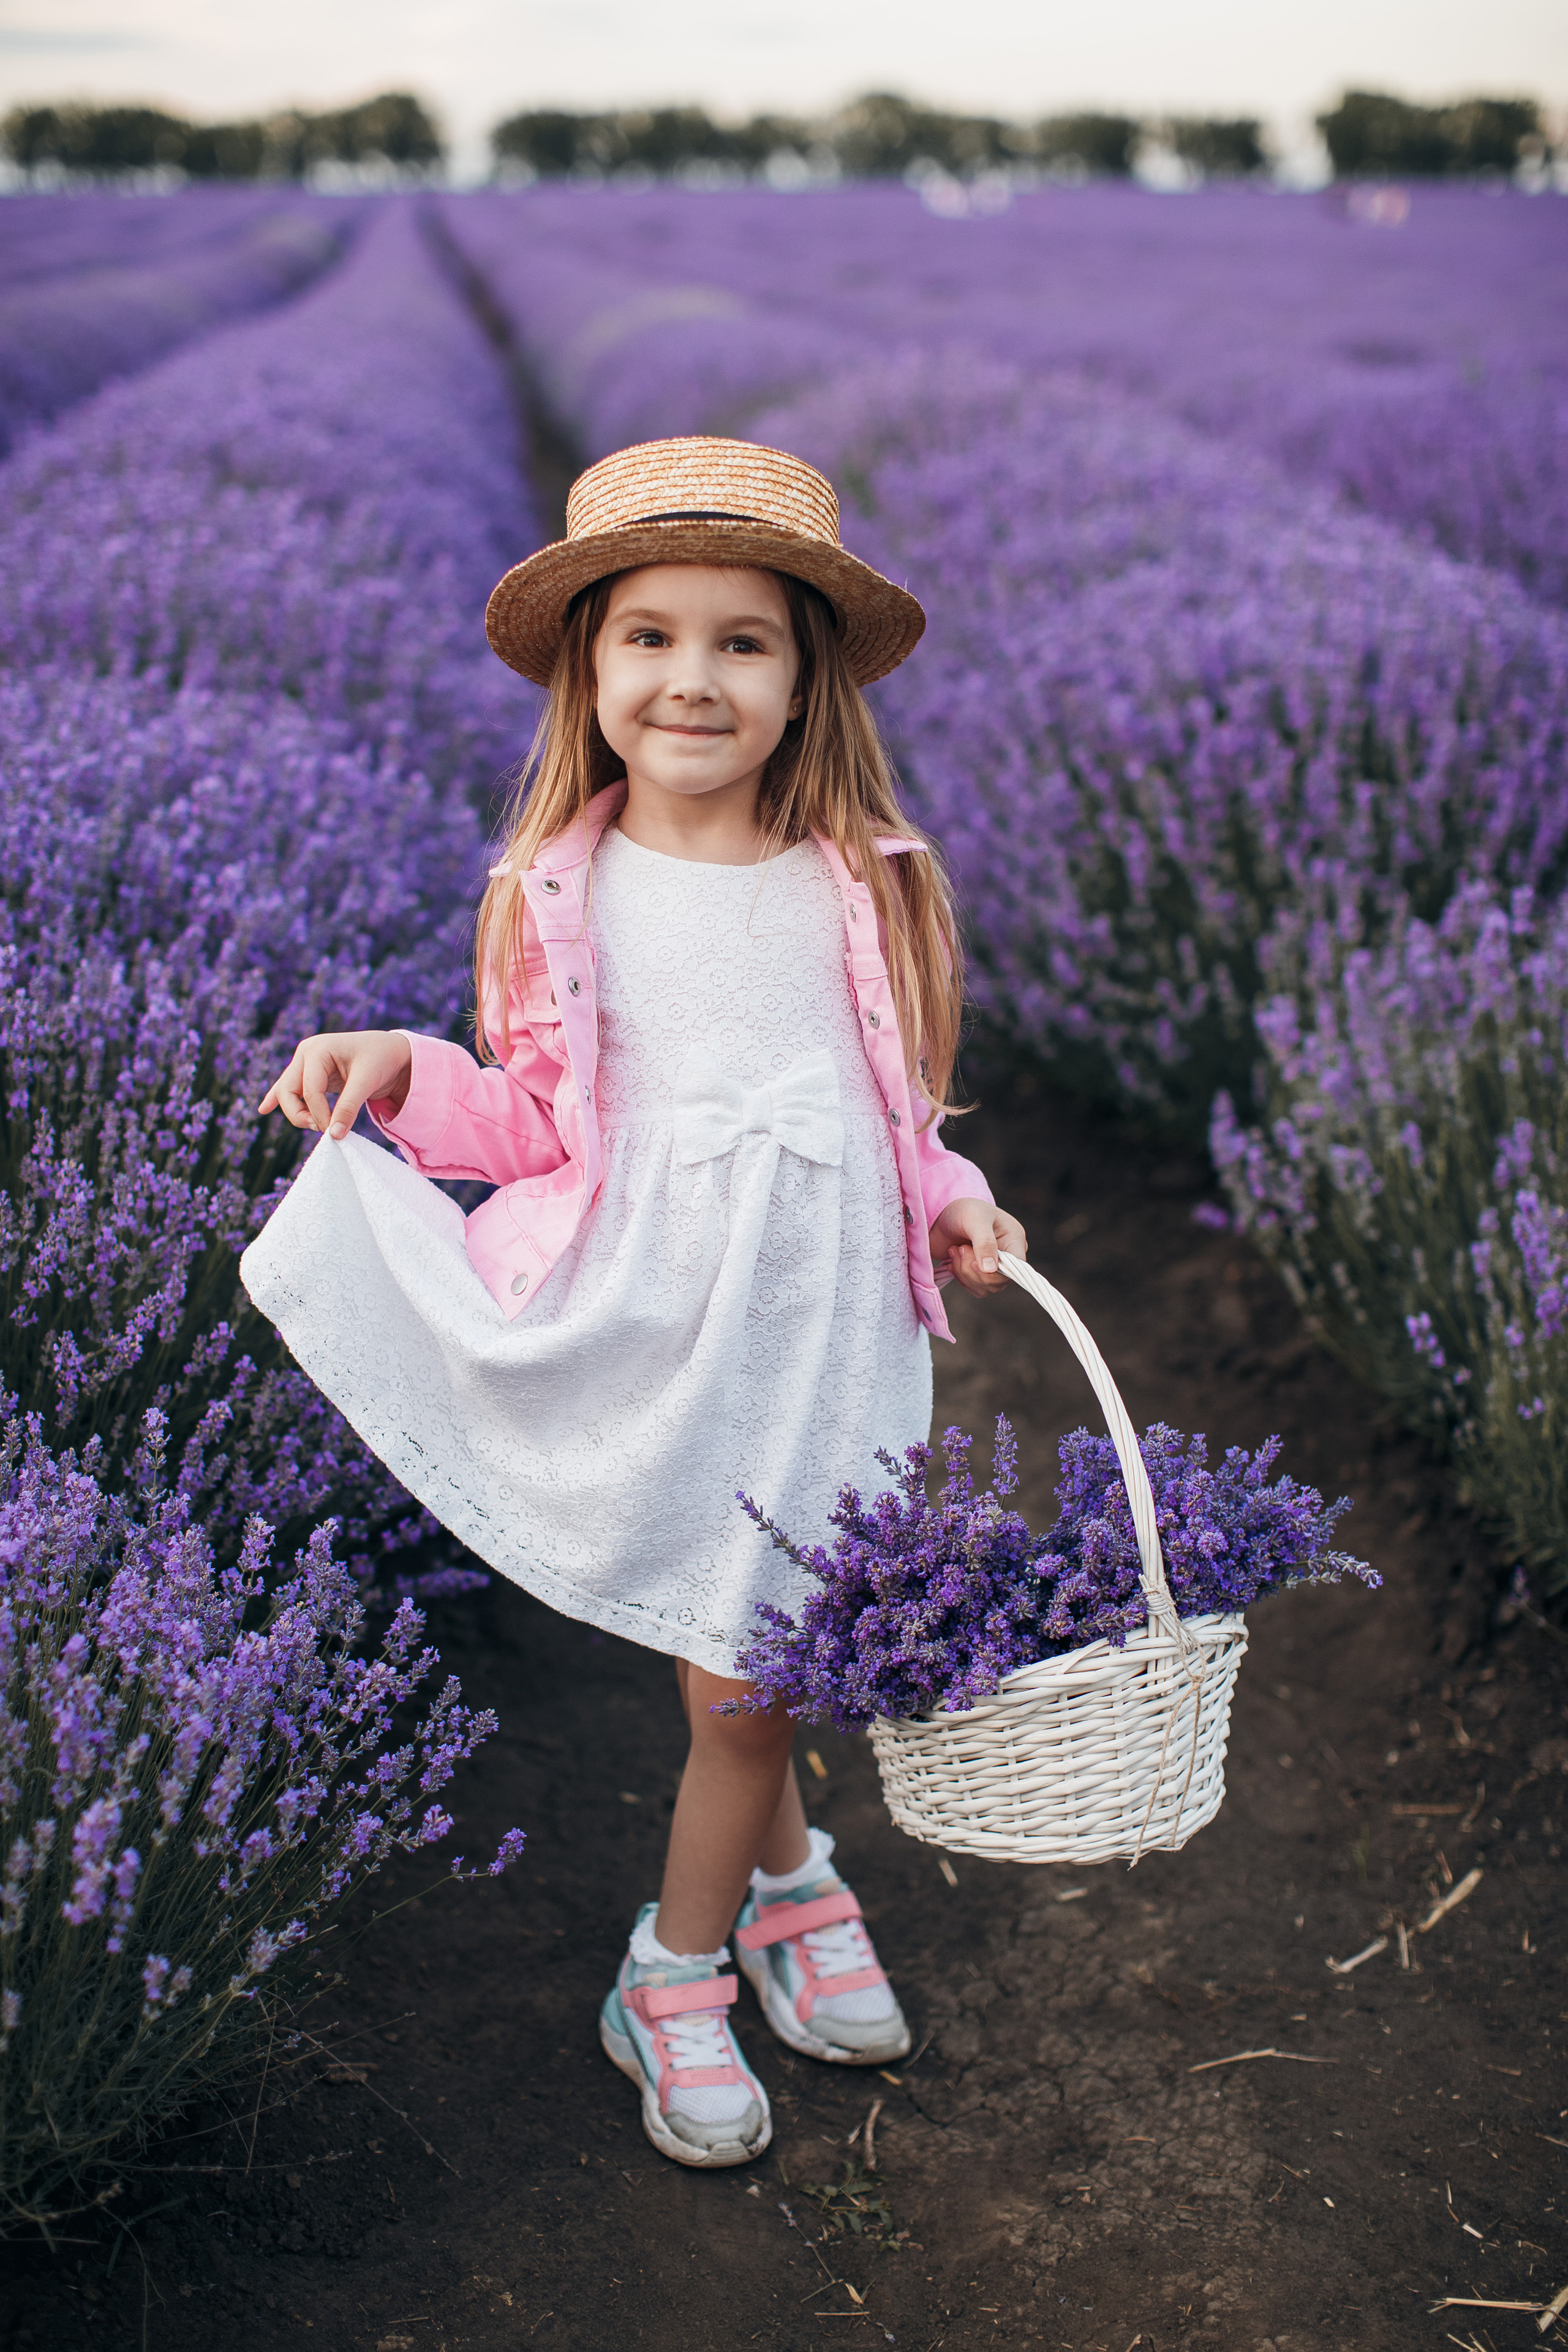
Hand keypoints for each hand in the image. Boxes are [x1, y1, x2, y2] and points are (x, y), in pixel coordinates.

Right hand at [258, 1030, 412, 1139]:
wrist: (392, 1051)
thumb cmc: (381, 1059)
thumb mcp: (367, 1081)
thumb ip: (349, 1108)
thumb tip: (334, 1136)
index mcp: (317, 1049)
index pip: (309, 1091)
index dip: (319, 1115)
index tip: (335, 1132)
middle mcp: (306, 1054)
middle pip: (288, 1091)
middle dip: (301, 1115)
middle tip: (323, 1130)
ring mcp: (306, 1063)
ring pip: (288, 1093)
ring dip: (298, 1113)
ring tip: (316, 1126)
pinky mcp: (310, 1074)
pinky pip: (290, 1089)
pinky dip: (277, 1099)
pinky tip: (264, 1109)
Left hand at [928, 1197, 1027, 1297]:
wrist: (942, 1213)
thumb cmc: (963, 1209)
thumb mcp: (975, 1219)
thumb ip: (984, 1243)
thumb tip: (990, 1270)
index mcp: (1014, 1240)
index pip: (1016, 1268)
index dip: (996, 1272)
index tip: (973, 1260)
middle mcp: (1007, 1256)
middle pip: (999, 1282)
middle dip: (973, 1270)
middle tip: (959, 1249)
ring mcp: (993, 1266)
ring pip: (985, 1287)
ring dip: (964, 1273)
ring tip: (954, 1251)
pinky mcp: (978, 1273)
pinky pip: (975, 1288)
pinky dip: (960, 1278)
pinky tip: (952, 1261)